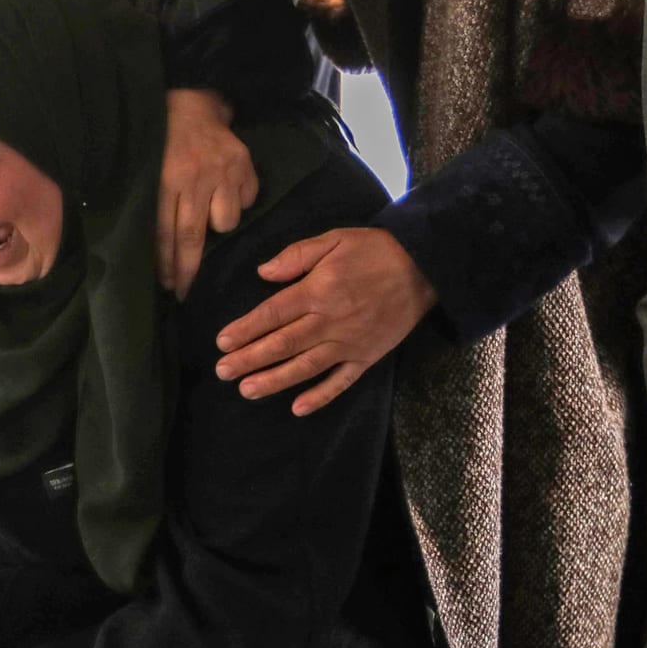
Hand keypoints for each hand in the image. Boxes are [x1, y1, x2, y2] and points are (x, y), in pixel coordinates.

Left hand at [157, 88, 257, 297]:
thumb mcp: (150, 168)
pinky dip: (237, 202)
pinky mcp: (245, 165)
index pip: (165, 231)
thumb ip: (155, 205)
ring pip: (226, 222)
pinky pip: (246, 201)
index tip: (169, 287)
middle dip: (188, 269)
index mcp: (167, 179)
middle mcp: (197, 177)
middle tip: (184, 291)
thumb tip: (159, 252)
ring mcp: (224, 171)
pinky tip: (227, 190)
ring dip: (218, 225)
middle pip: (193, 235)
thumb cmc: (164, 141)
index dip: (167, 263)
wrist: (193, 103)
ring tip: (210, 211)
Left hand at [214, 227, 435, 414]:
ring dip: (274, 381)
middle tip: (222, 372)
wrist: (424, 267)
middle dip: (249, 359)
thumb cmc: (375, 250)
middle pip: (283, 344)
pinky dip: (320, 397)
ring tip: (246, 390)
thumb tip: (262, 273)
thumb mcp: (334, 238)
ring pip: (305, 367)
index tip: (221, 342)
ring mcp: (349, 343)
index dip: (245, 329)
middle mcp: (330, 321)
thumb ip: (297, 255)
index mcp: (318, 290)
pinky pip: (342, 382)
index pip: (273, 314)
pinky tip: (298, 408)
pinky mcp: (367, 357)